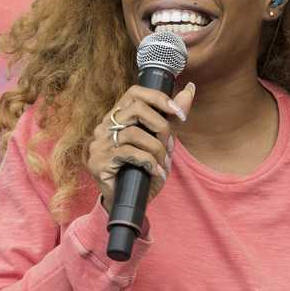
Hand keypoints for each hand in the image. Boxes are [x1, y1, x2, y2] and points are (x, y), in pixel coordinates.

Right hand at [87, 82, 195, 211]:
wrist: (128, 202)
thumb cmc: (143, 169)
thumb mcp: (161, 140)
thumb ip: (172, 116)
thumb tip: (190, 88)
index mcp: (117, 117)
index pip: (134, 92)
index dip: (158, 98)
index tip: (177, 112)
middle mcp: (104, 126)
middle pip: (136, 109)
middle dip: (161, 126)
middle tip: (169, 144)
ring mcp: (99, 144)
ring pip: (134, 133)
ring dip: (156, 149)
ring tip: (162, 162)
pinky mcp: (99, 162)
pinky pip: (129, 153)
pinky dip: (148, 162)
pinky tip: (154, 171)